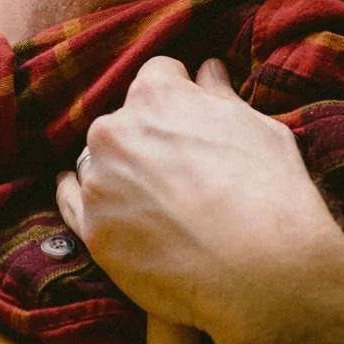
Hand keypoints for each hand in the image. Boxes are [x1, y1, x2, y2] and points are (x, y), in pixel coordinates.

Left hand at [55, 57, 343, 340]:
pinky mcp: (92, 230)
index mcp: (157, 94)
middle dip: (146, 137)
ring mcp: (99, 182)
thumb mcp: (259, 129)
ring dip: (120, 172)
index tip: (192, 117)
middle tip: (179, 168)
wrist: (263, 273)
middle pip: (123, 122)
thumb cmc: (272, 194)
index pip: (158, 75)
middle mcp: (116, 130)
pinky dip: (84, 198)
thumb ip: (221, 96)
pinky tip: (99, 203)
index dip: (179, 94)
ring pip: (100, 163)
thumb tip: (207, 70)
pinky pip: (72, 203)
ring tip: (158, 202)